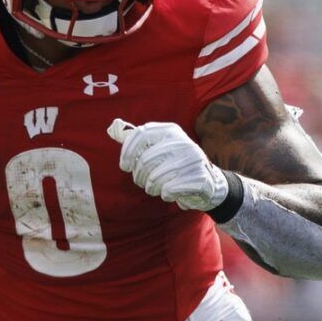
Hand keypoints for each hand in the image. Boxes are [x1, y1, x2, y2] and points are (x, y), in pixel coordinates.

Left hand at [108, 119, 227, 211]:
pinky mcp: (199, 178)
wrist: (207, 183)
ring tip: (156, 188)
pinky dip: (165, 194)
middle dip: (139, 176)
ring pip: (155, 178)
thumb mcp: (157, 147)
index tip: (125, 166)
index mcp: (170, 130)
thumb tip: (113, 126)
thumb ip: (136, 139)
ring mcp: (192, 159)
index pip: (141, 134)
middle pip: (145, 160)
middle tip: (142, 182)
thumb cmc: (175, 165)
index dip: (128, 152)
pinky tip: (170, 193)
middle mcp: (182, 141)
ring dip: (151, 187)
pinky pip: (168, 190)